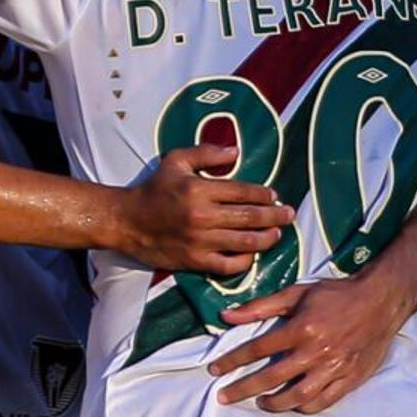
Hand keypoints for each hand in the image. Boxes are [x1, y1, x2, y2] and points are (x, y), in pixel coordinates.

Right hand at [107, 141, 290, 276]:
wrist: (127, 222)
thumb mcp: (176, 160)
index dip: (264, 194)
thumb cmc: (154, 189)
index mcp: (199, 189)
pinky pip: (228, 265)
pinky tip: (253, 254)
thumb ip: (206, 153)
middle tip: (289, 214)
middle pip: (250, 217)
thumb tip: (236, 152)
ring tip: (278, 234)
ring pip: (244, 242)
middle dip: (275, 216)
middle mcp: (203, 216)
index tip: (274, 195)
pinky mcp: (195, 261)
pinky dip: (245, 260)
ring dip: (267, 238)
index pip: (243, 192)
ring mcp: (200, 241)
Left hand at [208, 273, 412, 412]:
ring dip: (275, 403)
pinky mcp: (350, 378)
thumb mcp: (298, 293)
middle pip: (272, 377)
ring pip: (298, 396)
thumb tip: (227, 316)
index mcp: (302, 327)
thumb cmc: (337, 294)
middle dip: (243, 389)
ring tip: (261, 403)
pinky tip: (294, 404)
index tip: (215, 370)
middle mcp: (316, 351)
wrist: (382, 300)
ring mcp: (334, 368)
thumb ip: (261, 306)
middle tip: (224, 397)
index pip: (258, 349)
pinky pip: (324, 401)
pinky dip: (306, 406)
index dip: (232, 361)